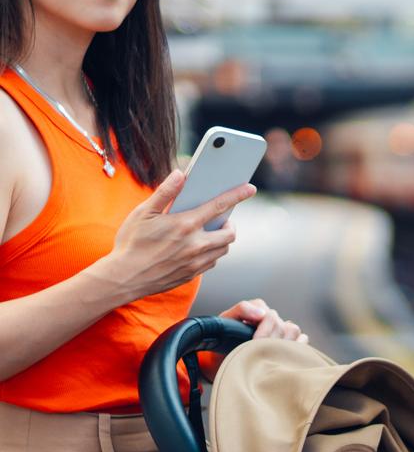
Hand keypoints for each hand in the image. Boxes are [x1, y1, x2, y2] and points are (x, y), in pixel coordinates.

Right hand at [102, 168, 253, 303]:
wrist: (125, 277)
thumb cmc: (131, 242)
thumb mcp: (143, 212)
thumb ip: (165, 192)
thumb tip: (180, 174)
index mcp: (185, 224)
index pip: (219, 206)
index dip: (237, 195)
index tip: (250, 188)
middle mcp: (196, 244)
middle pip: (230, 233)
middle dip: (231, 224)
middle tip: (222, 219)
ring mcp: (196, 262)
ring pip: (223, 249)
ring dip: (222, 239)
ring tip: (210, 232)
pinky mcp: (193, 275)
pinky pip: (212, 262)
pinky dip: (212, 253)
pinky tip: (199, 248)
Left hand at [199, 299, 309, 377]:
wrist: (224, 358)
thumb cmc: (224, 340)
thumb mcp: (224, 324)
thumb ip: (240, 311)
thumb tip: (261, 313)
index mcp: (258, 309)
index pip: (270, 315)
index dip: (264, 331)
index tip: (254, 343)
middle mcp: (272, 318)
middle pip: (282, 325)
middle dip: (271, 341)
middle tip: (260, 354)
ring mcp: (283, 329)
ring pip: (294, 330)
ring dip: (284, 343)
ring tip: (271, 355)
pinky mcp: (291, 341)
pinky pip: (303, 340)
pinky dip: (297, 346)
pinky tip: (284, 356)